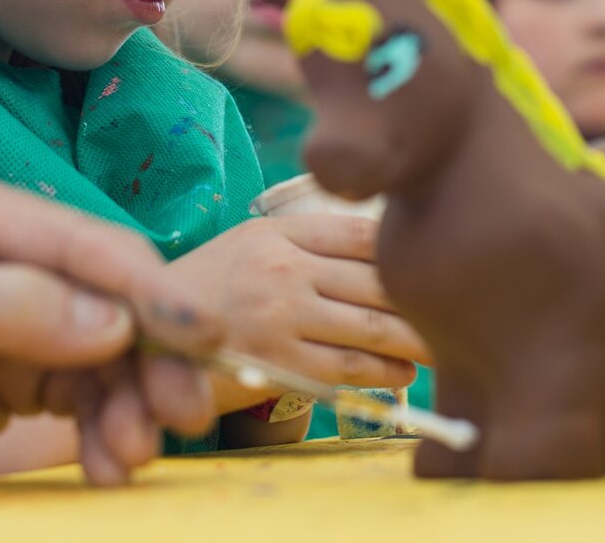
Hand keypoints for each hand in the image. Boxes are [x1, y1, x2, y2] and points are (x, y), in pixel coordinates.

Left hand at [0, 166, 223, 492]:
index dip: (146, 285)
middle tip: (186, 411)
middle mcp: (2, 253)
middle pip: (107, 295)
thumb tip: (115, 322)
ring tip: (134, 455)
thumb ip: (6, 306)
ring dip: (132, 402)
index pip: (78, 241)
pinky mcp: (18, 369)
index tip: (201, 332)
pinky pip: (86, 391)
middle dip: (150, 355)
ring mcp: (15, 312)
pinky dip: (107, 427)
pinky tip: (110, 463)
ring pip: (108, 348)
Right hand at [170, 214, 429, 411]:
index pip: (362, 232)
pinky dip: (383, 372)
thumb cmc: (213, 284)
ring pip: (370, 327)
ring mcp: (280, 317)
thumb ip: (309, 239)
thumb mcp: (253, 241)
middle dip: (423, 299)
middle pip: (377, 280)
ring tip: (438, 345)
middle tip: (457, 308)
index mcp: (280, 230)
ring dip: (413, 340)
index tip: (437, 260)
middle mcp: (283, 268)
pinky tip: (403, 373)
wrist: (148, 331)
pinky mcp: (276, 363)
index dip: (406, 248)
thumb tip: (381, 246)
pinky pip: (346, 368)